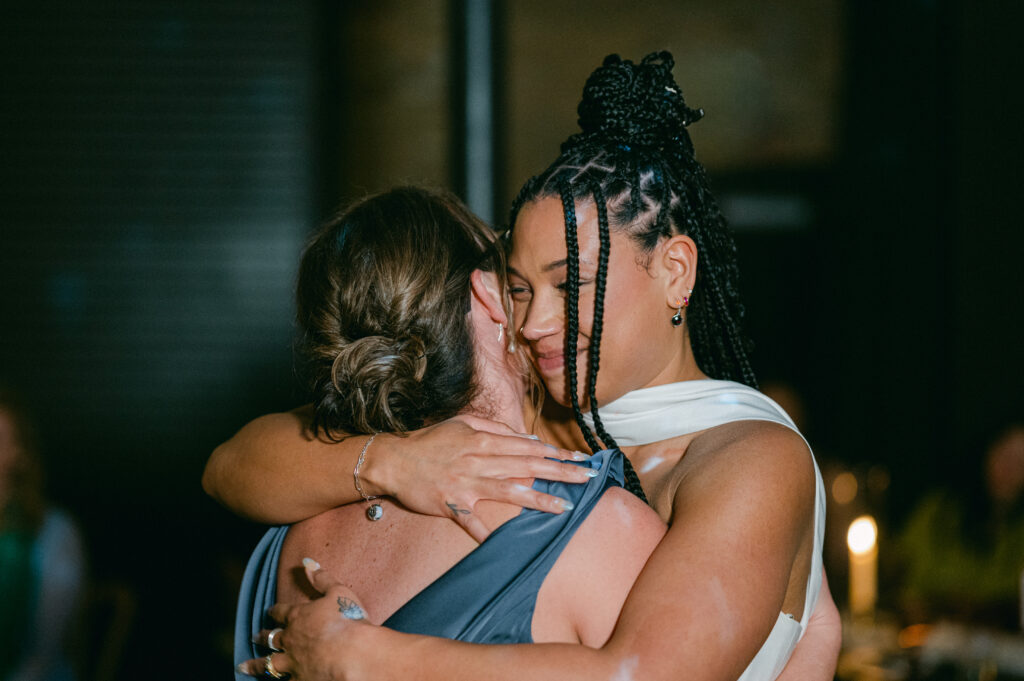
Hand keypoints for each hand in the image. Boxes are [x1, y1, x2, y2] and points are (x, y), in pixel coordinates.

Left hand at [237, 559, 374, 680]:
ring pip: (269, 664)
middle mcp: (291, 639)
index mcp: (299, 616)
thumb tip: (307, 562)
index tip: (270, 611)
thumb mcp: (338, 592)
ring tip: (244, 666)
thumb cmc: (348, 620)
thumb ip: (322, 578)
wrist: (353, 654)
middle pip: (272, 637)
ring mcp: (293, 662)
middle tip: (254, 637)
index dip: (275, 611)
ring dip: (256, 664)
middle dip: (262, 636)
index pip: (282, 612)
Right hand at [366, 414, 594, 540]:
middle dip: (560, 472)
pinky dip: (486, 534)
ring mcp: (466, 484)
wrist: (394, 460)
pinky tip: (503, 544)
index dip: (556, 454)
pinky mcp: (452, 504)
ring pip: (509, 491)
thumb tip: (528, 439)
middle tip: (586, 478)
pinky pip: (472, 522)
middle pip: (527, 466)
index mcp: (483, 440)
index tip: (580, 459)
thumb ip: (496, 428)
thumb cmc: (430, 441)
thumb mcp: (463, 424)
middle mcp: (479, 460)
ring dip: (538, 499)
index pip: (528, 447)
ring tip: (563, 507)